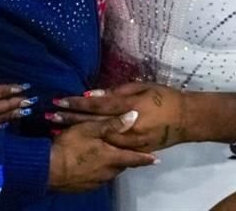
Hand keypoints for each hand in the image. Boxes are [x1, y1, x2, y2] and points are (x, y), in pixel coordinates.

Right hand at [48, 110, 156, 192]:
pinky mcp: (84, 186)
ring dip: (110, 163)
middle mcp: (108, 172)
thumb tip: (134, 115)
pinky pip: (97, 177)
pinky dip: (98, 169)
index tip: (157, 159)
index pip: (134, 157)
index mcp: (112, 157)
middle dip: (124, 158)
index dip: (145, 158)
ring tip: (107, 156)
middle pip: (121, 164)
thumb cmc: (70, 146)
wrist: (47, 170)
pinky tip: (91, 164)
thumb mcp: (90, 129)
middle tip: (127, 151)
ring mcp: (96, 181)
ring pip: (109, 171)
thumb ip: (113, 124)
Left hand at [55, 83, 233, 151]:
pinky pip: (109, 146)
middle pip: (92, 123)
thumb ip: (117, 91)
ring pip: (97, 137)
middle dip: (69, 119)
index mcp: (128, 106)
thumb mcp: (143, 87)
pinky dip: (93, 142)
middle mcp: (126, 126)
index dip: (76, 103)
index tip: (58, 101)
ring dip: (77, 132)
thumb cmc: (165, 97)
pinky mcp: (133, 149)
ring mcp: (129, 141)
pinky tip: (79, 141)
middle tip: (48, 116)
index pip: (96, 105)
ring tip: (56, 129)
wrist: (187, 120)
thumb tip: (94, 94)